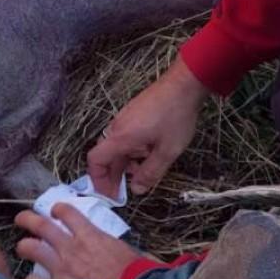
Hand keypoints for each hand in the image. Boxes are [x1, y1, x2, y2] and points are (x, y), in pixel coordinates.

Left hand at [14, 204, 146, 278]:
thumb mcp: (129, 252)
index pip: (67, 212)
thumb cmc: (135, 276)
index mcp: (90, 236)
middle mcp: (71, 248)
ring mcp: (61, 268)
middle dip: (28, 219)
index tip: (56, 211)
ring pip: (31, 249)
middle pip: (41, 225)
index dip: (58, 209)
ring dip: (23, 246)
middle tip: (22, 219)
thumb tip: (120, 250)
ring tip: (22, 248)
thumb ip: (115, 247)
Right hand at [86, 57, 208, 195]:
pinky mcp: (133, 113)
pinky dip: (131, 151)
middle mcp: (117, 127)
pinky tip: (149, 153)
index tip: (111, 195)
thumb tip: (137, 190)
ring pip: (117, 147)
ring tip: (142, 172)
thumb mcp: (167, 151)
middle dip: (113, 176)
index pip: (95, 161)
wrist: (184, 84)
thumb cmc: (176, 116)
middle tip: (124, 191)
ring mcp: (124, 118)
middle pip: (105, 156)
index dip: (99, 181)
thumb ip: (150, 173)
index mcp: (120, 138)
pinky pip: (125, 137)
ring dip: (125, 163)